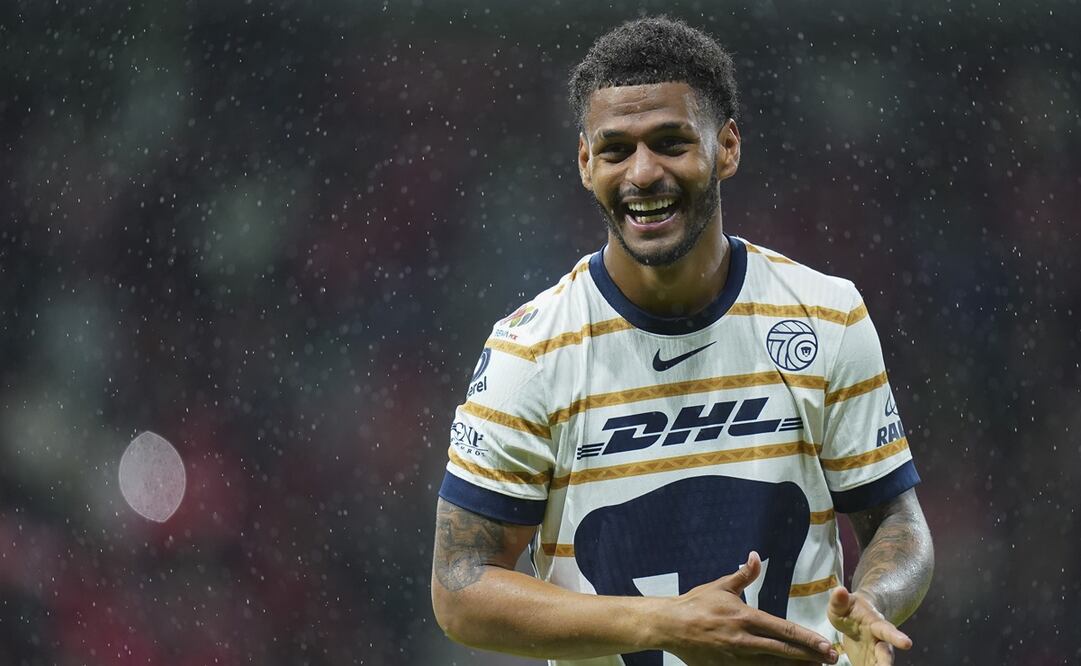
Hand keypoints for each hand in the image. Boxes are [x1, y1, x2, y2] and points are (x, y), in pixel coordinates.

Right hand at [661, 552, 837, 664]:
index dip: (807, 639)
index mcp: (745, 617)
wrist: (670, 626)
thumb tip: (756, 556)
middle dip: (809, 656)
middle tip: (830, 660)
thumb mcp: (721, 586)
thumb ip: (744, 575)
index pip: (783, 629)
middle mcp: (744, 640)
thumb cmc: (696, 604)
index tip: (825, 645)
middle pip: (783, 651)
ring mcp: (736, 658)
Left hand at [827, 587, 911, 665]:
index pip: (887, 630)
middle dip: (886, 663)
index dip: (896, 637)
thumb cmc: (850, 610)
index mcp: (876, 625)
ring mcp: (876, 655)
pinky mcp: (871, 663)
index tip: (907, 643)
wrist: (857, 621)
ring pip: (880, 665)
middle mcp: (881, 642)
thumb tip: (839, 590)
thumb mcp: (841, 604)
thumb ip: (839, 600)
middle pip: (886, 655)